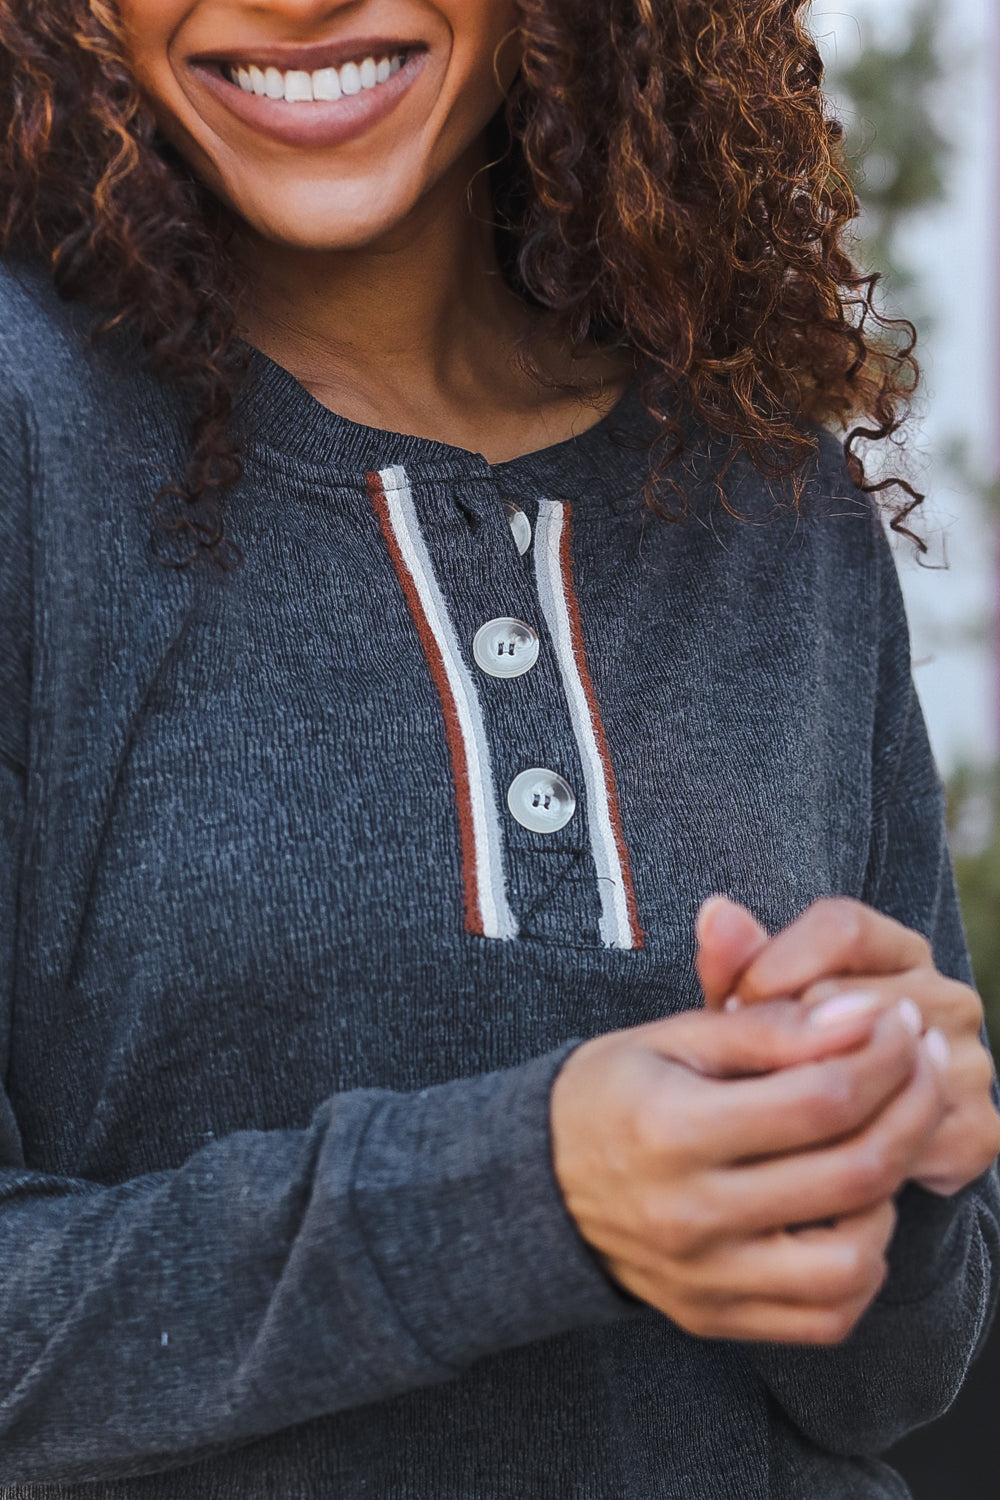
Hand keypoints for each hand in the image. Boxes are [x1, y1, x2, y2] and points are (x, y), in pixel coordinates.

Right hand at [550, 998, 944, 1343]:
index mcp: (671, 1129)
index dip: (881, 1055)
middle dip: (912, 1106)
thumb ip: (766, 1026)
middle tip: (922, 1064)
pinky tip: (853, 1210)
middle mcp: (689, 1214)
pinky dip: (862, 1263)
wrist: (537, 1183)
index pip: (819, 1098)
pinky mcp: (716, 1317)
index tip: (898, 1021)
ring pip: (853, 1259)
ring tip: (880, 1143)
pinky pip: (827, 1315)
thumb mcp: (670, 1037)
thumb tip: (862, 1016)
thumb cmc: (609, 1094)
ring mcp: (705, 1277)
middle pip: (852, 1172)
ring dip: (890, 1194)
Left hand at [696, 895, 999, 1196]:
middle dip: (791, 1038)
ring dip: (821, 1098)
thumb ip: (735, 963)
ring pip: (890, 1075)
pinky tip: (812, 1156)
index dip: (776, 965)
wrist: (834, 1141)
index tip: (730, 1006)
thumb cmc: (781, 1058)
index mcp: (897, 950)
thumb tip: (715, 912)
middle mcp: (947, 998)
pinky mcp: (978, 1131)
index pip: (843, 928)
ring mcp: (969, 1063)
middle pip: (863, 1000)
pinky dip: (856, 1153)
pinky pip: (915, 1140)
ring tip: (769, 1110)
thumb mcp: (752, 1009)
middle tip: (739, 1069)